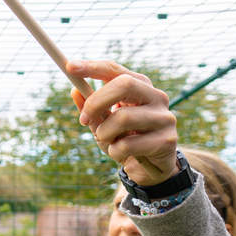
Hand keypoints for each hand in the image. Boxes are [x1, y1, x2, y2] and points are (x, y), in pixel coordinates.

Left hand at [66, 60, 178, 185]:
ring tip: (108, 142)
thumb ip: (90, 109)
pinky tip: (122, 155)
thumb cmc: (125, 139)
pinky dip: (115, 152)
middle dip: (96, 102)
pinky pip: (128, 144)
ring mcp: (164, 117)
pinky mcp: (166, 140)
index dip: (92, 67)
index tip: (69, 67)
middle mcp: (156, 97)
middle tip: (82, 119)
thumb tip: (74, 91)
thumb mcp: (103, 123)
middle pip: (125, 84)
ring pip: (124, 117)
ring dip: (104, 133)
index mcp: (140, 87)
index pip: (115, 70)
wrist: (150, 167)